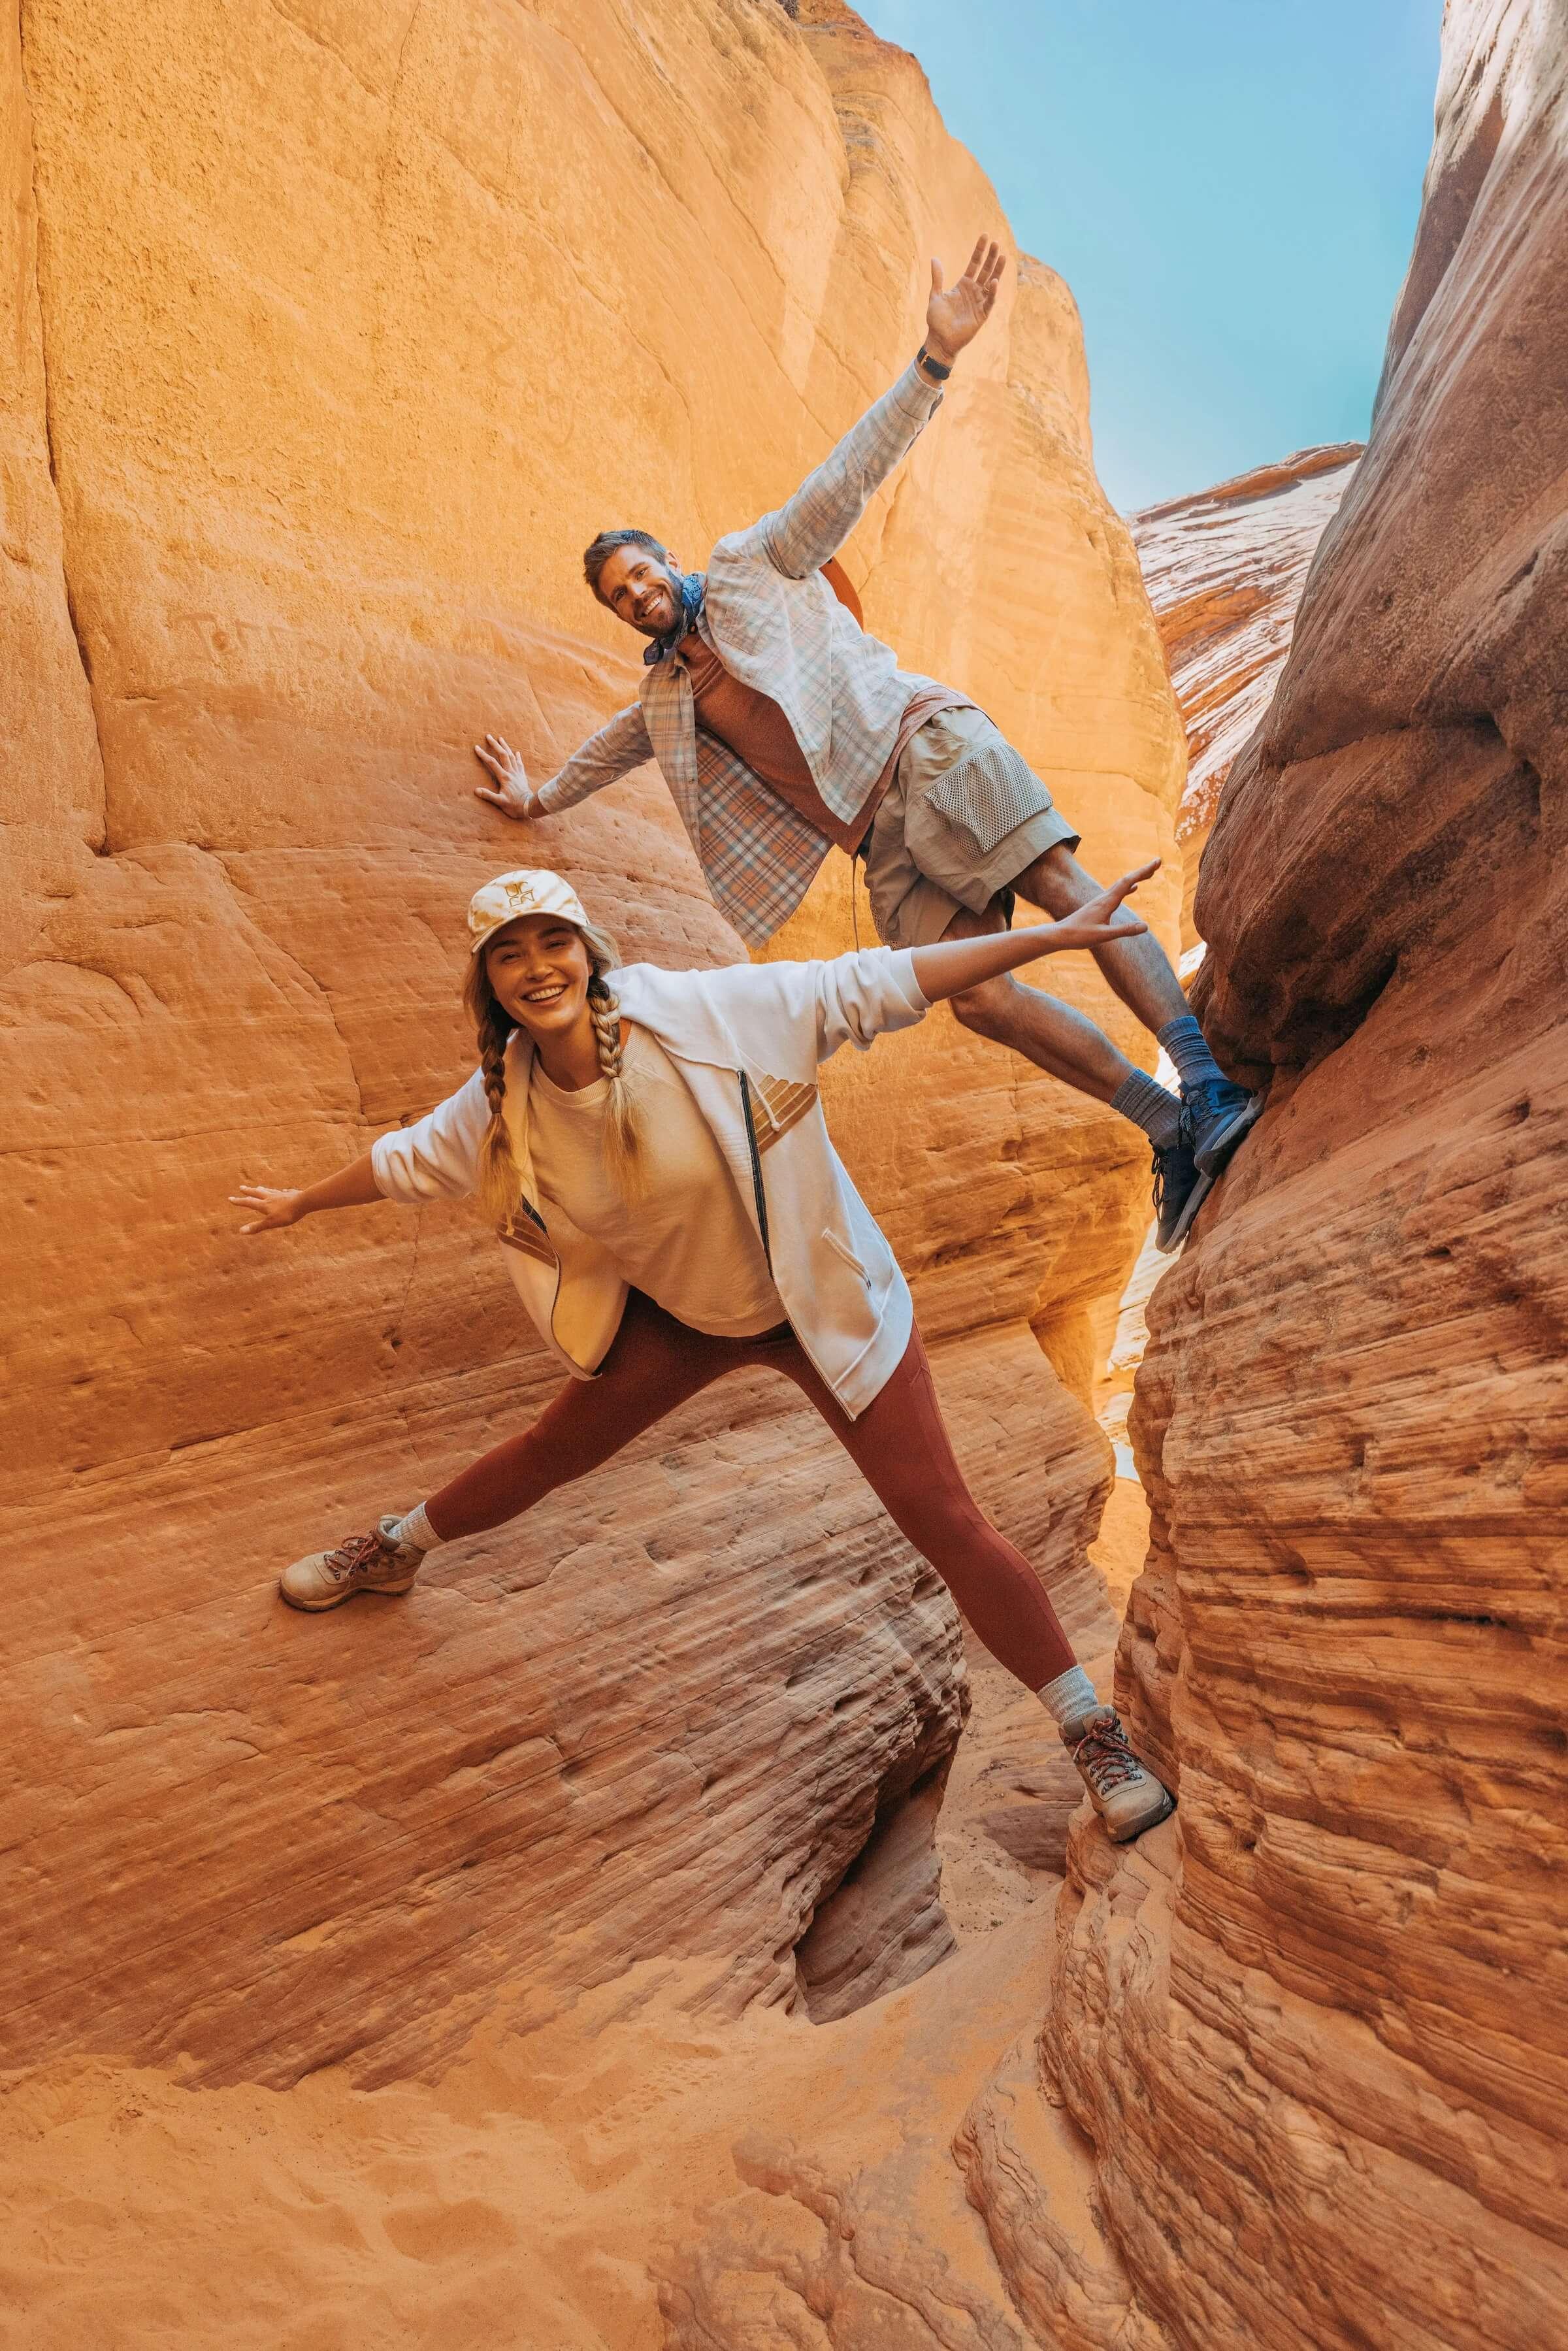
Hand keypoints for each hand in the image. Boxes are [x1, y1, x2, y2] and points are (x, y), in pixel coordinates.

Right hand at [231, 1183, 306, 1234]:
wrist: (304, 1202)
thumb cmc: (287, 1214)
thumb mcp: (270, 1223)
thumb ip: (256, 1227)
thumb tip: (240, 1231)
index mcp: (264, 1205)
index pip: (249, 1202)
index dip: (239, 1201)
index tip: (230, 1198)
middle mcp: (271, 1197)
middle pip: (257, 1193)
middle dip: (248, 1191)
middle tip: (241, 1187)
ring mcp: (281, 1195)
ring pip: (269, 1191)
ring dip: (262, 1189)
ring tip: (258, 1187)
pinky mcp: (290, 1194)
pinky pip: (282, 1192)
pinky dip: (279, 1192)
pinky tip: (282, 1191)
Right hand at [474, 733, 538, 819]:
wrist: (529, 807)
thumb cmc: (514, 806)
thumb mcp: (500, 802)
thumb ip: (488, 795)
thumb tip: (476, 790)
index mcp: (504, 778)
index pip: (492, 763)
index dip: (483, 754)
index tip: (476, 747)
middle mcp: (511, 773)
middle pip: (503, 755)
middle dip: (495, 744)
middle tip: (488, 736)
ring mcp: (517, 773)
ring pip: (512, 756)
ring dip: (506, 747)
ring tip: (500, 738)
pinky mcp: (522, 776)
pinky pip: (520, 763)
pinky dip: (517, 757)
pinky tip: (517, 752)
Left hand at [925, 236, 1005, 363]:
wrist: (939, 340)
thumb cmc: (937, 320)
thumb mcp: (935, 295)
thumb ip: (937, 278)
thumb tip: (934, 258)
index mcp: (963, 285)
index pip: (974, 264)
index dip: (979, 251)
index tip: (984, 236)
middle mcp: (974, 291)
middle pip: (985, 270)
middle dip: (991, 257)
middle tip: (996, 242)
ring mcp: (979, 302)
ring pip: (991, 283)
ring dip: (997, 270)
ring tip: (1003, 256)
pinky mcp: (981, 315)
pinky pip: (989, 301)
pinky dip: (991, 292)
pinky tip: (994, 281)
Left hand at [1039, 862, 1156, 953]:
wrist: (1060, 935)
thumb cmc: (1080, 936)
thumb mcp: (1104, 936)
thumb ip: (1124, 931)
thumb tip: (1145, 926)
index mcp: (1107, 902)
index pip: (1128, 881)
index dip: (1143, 871)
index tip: (1157, 862)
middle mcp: (1104, 897)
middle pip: (1126, 879)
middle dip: (1143, 871)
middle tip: (1157, 863)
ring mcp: (1101, 901)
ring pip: (1122, 885)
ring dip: (1137, 877)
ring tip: (1149, 873)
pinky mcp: (1099, 906)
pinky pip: (1117, 893)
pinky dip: (1128, 888)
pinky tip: (1134, 888)